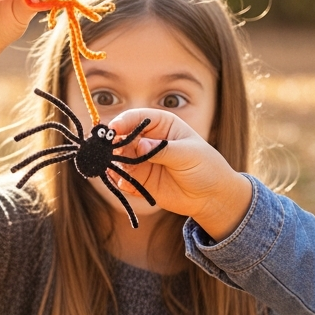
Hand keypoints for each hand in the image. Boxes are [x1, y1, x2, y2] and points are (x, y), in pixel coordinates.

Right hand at [107, 109, 252, 239]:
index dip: (122, 122)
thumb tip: (140, 146)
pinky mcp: (138, 180)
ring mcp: (141, 160)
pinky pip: (121, 178)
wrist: (211, 197)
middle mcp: (147, 140)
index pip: (136, 118)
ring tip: (109, 168)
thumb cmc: (205, 167)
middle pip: (121, 137)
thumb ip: (163, 150)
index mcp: (161, 124)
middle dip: (111, 143)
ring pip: (117, 158)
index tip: (113, 130)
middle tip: (103, 151)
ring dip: (110, 162)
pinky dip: (117, 180)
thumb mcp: (188, 155)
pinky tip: (120, 183)